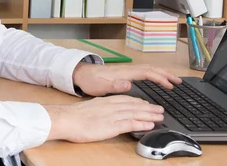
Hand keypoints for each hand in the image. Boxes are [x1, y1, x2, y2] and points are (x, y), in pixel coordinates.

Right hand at [43, 95, 163, 142]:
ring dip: (150, 115)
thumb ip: (100, 109)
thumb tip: (105, 113)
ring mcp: (112, 116)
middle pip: (134, 105)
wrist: (66, 119)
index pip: (126, 99)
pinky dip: (142, 124)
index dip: (139, 102)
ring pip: (136, 113)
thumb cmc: (74, 116)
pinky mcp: (112, 126)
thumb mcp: (90, 108)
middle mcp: (111, 106)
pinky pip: (130, 124)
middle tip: (160, 109)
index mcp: (106, 101)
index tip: (147, 104)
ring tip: (160, 116)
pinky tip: (150, 125)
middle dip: (149, 107)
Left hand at [72, 63, 181, 96]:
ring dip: (161, 74)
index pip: (147, 73)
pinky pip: (143, 72)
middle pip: (151, 69)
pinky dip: (154, 75)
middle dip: (166, 74)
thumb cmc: (91, 81)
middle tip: (179, 82)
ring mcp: (126, 71)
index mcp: (125, 73)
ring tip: (172, 81)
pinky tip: (156, 80)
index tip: (171, 85)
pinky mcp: (124, 74)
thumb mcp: (101, 86)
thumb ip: (115, 86)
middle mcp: (128, 70)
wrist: (81, 74)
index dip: (160, 78)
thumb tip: (128, 85)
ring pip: (148, 69)